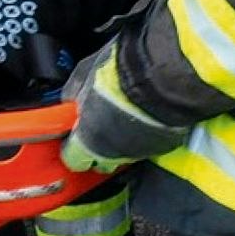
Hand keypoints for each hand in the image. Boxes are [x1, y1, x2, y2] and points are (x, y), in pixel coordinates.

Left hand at [58, 42, 186, 174]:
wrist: (164, 73)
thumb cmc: (121, 74)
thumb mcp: (85, 74)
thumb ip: (73, 92)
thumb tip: (70, 100)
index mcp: (88, 141)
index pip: (73, 159)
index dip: (73, 148)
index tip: (75, 136)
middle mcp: (113, 154)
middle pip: (101, 162)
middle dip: (98, 147)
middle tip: (100, 124)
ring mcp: (140, 152)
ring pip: (125, 155)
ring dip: (122, 141)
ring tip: (126, 116)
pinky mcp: (163, 146)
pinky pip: (147, 146)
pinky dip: (145, 135)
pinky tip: (147, 116)